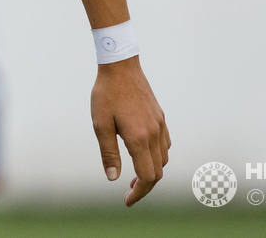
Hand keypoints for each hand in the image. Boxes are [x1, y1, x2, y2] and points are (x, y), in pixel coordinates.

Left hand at [91, 55, 170, 206]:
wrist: (120, 66)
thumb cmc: (106, 94)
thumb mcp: (100, 124)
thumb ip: (108, 152)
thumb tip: (113, 178)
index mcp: (139, 138)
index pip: (147, 176)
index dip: (139, 192)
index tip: (127, 200)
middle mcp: (154, 134)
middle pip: (158, 172)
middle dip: (145, 187)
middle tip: (128, 192)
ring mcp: (160, 125)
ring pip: (163, 159)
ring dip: (151, 172)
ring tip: (134, 177)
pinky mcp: (160, 117)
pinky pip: (165, 145)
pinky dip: (157, 157)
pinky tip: (143, 155)